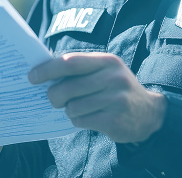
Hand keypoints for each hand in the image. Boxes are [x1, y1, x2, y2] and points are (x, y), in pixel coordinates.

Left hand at [29, 52, 165, 143]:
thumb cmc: (116, 89)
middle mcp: (113, 77)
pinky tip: (88, 117)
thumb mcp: (104, 71)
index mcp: (107, 61)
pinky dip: (78, 121)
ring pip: (73, 106)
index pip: (70, 62)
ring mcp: (116, 99)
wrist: (149, 113)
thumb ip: (80, 70)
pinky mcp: (115, 120)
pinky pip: (82, 121)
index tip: (32, 77)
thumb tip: (43, 73)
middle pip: (68, 87)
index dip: (47, 70)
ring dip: (69, 110)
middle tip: (53, 99)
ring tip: (78, 109)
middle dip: (54, 95)